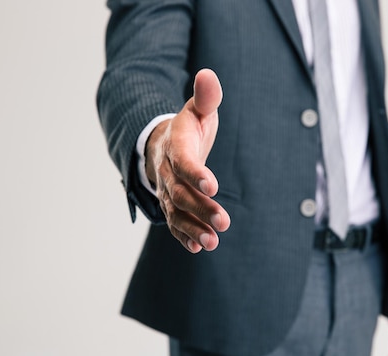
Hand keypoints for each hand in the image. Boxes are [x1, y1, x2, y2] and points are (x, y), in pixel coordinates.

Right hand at [145, 69, 230, 252]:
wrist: (163, 142)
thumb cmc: (189, 125)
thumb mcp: (198, 109)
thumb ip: (206, 97)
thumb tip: (208, 75)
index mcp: (175, 144)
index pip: (183, 159)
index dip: (195, 172)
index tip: (213, 185)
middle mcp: (166, 170)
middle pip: (180, 192)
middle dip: (200, 208)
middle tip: (224, 222)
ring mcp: (166, 189)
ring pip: (176, 211)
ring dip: (192, 228)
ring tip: (212, 243)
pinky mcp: (170, 204)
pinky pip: (173, 221)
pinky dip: (184, 235)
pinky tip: (199, 248)